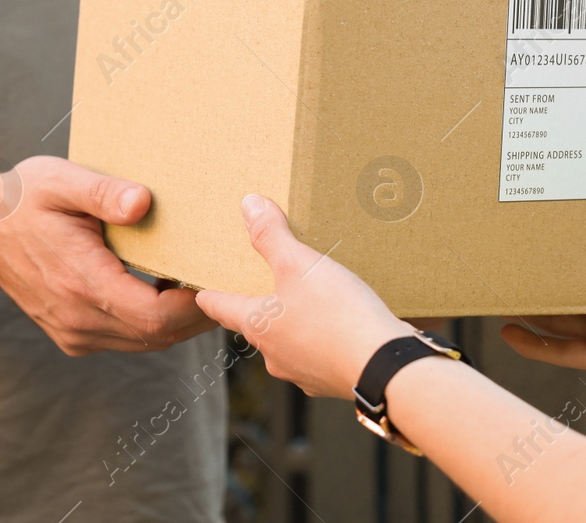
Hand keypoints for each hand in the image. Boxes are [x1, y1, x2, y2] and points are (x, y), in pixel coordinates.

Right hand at [0, 155, 215, 355]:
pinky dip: (153, 323)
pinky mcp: (72, 334)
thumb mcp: (61, 181)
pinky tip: (168, 292)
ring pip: (144, 342)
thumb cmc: (23, 198)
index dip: (195, 306)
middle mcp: (77, 317)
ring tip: (206, 286)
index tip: (220, 278)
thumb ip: (104, 193)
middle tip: (229, 283)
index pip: (155, 315)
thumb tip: (144, 202)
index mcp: (80, 282)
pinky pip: (126, 338)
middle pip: (157, 336)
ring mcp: (73, 332)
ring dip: (178, 321)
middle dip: (197, 315)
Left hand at [195, 194, 410, 398]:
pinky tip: (340, 326)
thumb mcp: (300, 264)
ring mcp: (302, 372)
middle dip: (260, 305)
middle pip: (256, 325)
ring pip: (288, 342)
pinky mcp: (330, 381)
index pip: (220, 307)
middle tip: (264, 284)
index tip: (201, 291)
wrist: (383, 367)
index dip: (210, 295)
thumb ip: (271, 235)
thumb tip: (248, 205)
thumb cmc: (336, 314)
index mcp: (257, 325)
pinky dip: (322, 339)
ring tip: (309, 301)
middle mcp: (273, 355)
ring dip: (294, 323)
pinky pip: (318, 355)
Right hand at [499, 220, 585, 383]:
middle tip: (505, 265)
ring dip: (528, 311)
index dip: (559, 254)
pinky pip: (561, 353)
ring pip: (557, 322)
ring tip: (498, 295)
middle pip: (567, 294)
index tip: (530, 238)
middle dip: (537, 282)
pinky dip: (533, 347)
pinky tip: (507, 332)